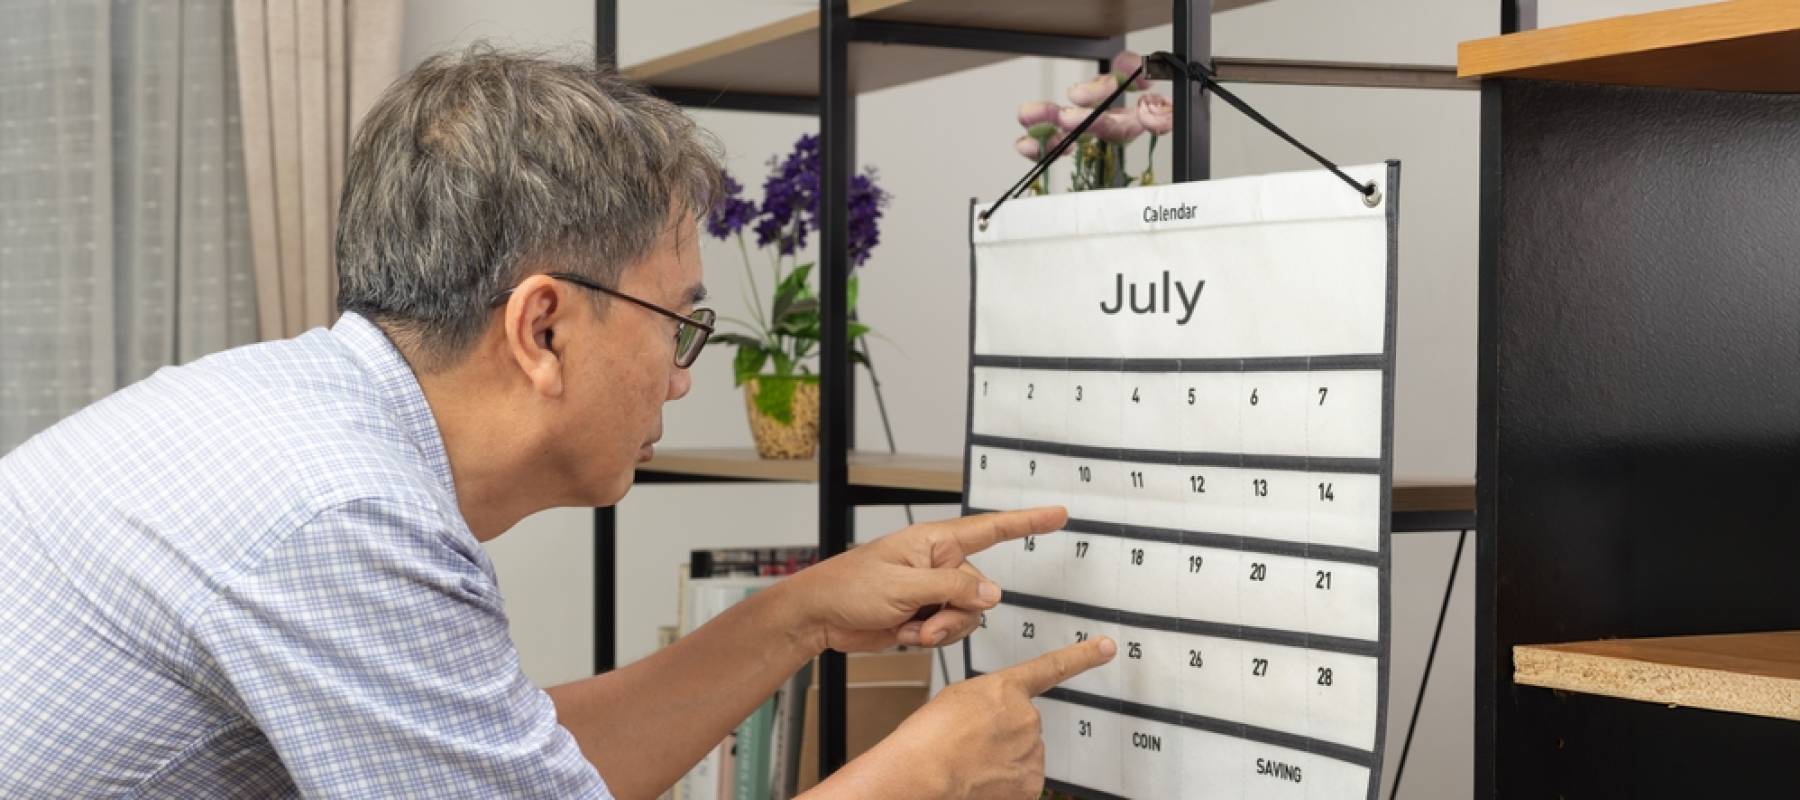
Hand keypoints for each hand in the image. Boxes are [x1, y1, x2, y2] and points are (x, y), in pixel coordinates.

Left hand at [784, 506, 1066, 653]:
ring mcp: (932, 591)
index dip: (1027, 522)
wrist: (820, 617)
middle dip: (956, 613)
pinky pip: (949, 630)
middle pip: (979, 590)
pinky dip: (929, 637)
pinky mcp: (924, 615)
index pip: (990, 528)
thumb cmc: (850, 587)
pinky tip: (903, 633)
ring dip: (941, 629)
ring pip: (967, 615)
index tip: (1058, 515)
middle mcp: (938, 564)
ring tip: (910, 629)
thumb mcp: (904, 587)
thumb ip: (953, 589)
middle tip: (922, 622)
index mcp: (935, 542)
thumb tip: (993, 594)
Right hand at [826, 637, 1116, 798]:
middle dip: (1004, 737)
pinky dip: (1005, 785)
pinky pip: (1023, 782)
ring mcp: (1031, 752)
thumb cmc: (927, 738)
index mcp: (1005, 689)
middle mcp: (1026, 717)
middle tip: (970, 745)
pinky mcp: (1030, 784)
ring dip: (1004, 761)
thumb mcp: (956, 699)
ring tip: (970, 764)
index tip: (1106, 647)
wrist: (921, 773)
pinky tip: (980, 782)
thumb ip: (989, 702)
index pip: (1052, 667)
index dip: (1082, 656)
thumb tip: (996, 721)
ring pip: (1024, 755)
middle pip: (1024, 726)